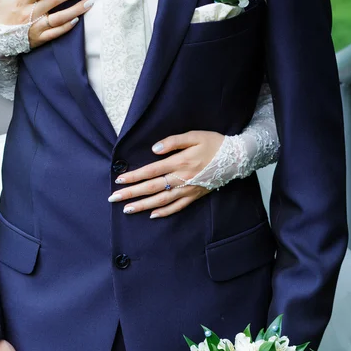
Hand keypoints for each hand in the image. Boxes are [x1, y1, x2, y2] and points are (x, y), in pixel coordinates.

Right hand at [0, 0, 93, 48]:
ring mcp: (36, 27)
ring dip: (75, 10)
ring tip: (89, 2)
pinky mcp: (40, 38)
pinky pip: (56, 33)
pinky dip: (66, 27)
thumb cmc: (4, 9)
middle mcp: (30, 13)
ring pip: (58, 18)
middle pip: (54, 1)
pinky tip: (77, 19)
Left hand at [108, 130, 224, 217]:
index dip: (134, 176)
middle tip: (113, 198)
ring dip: (143, 206)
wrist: (237, 158)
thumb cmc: (214, 143)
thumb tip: (153, 150)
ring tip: (127, 210)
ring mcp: (188, 190)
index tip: (119, 180)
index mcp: (179, 162)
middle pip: (151, 188)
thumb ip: (173, 141)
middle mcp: (182, 179)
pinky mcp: (195, 196)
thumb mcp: (194, 135)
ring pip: (161, 200)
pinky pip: (177, 207)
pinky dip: (164, 212)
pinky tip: (152, 215)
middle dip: (131, 194)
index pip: (151, 171)